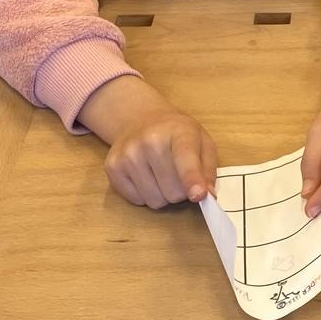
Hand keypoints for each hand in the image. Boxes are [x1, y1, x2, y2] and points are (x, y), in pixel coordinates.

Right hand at [78, 76, 217, 207]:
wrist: (140, 118)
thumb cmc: (177, 133)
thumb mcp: (203, 142)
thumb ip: (208, 168)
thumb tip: (207, 195)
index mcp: (178, 132)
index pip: (185, 160)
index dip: (192, 180)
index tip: (198, 195)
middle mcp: (149, 142)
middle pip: (173, 192)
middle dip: (181, 191)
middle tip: (178, 175)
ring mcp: (127, 155)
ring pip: (155, 200)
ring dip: (163, 195)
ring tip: (162, 175)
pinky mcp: (112, 168)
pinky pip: (137, 201)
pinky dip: (145, 195)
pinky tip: (146, 176)